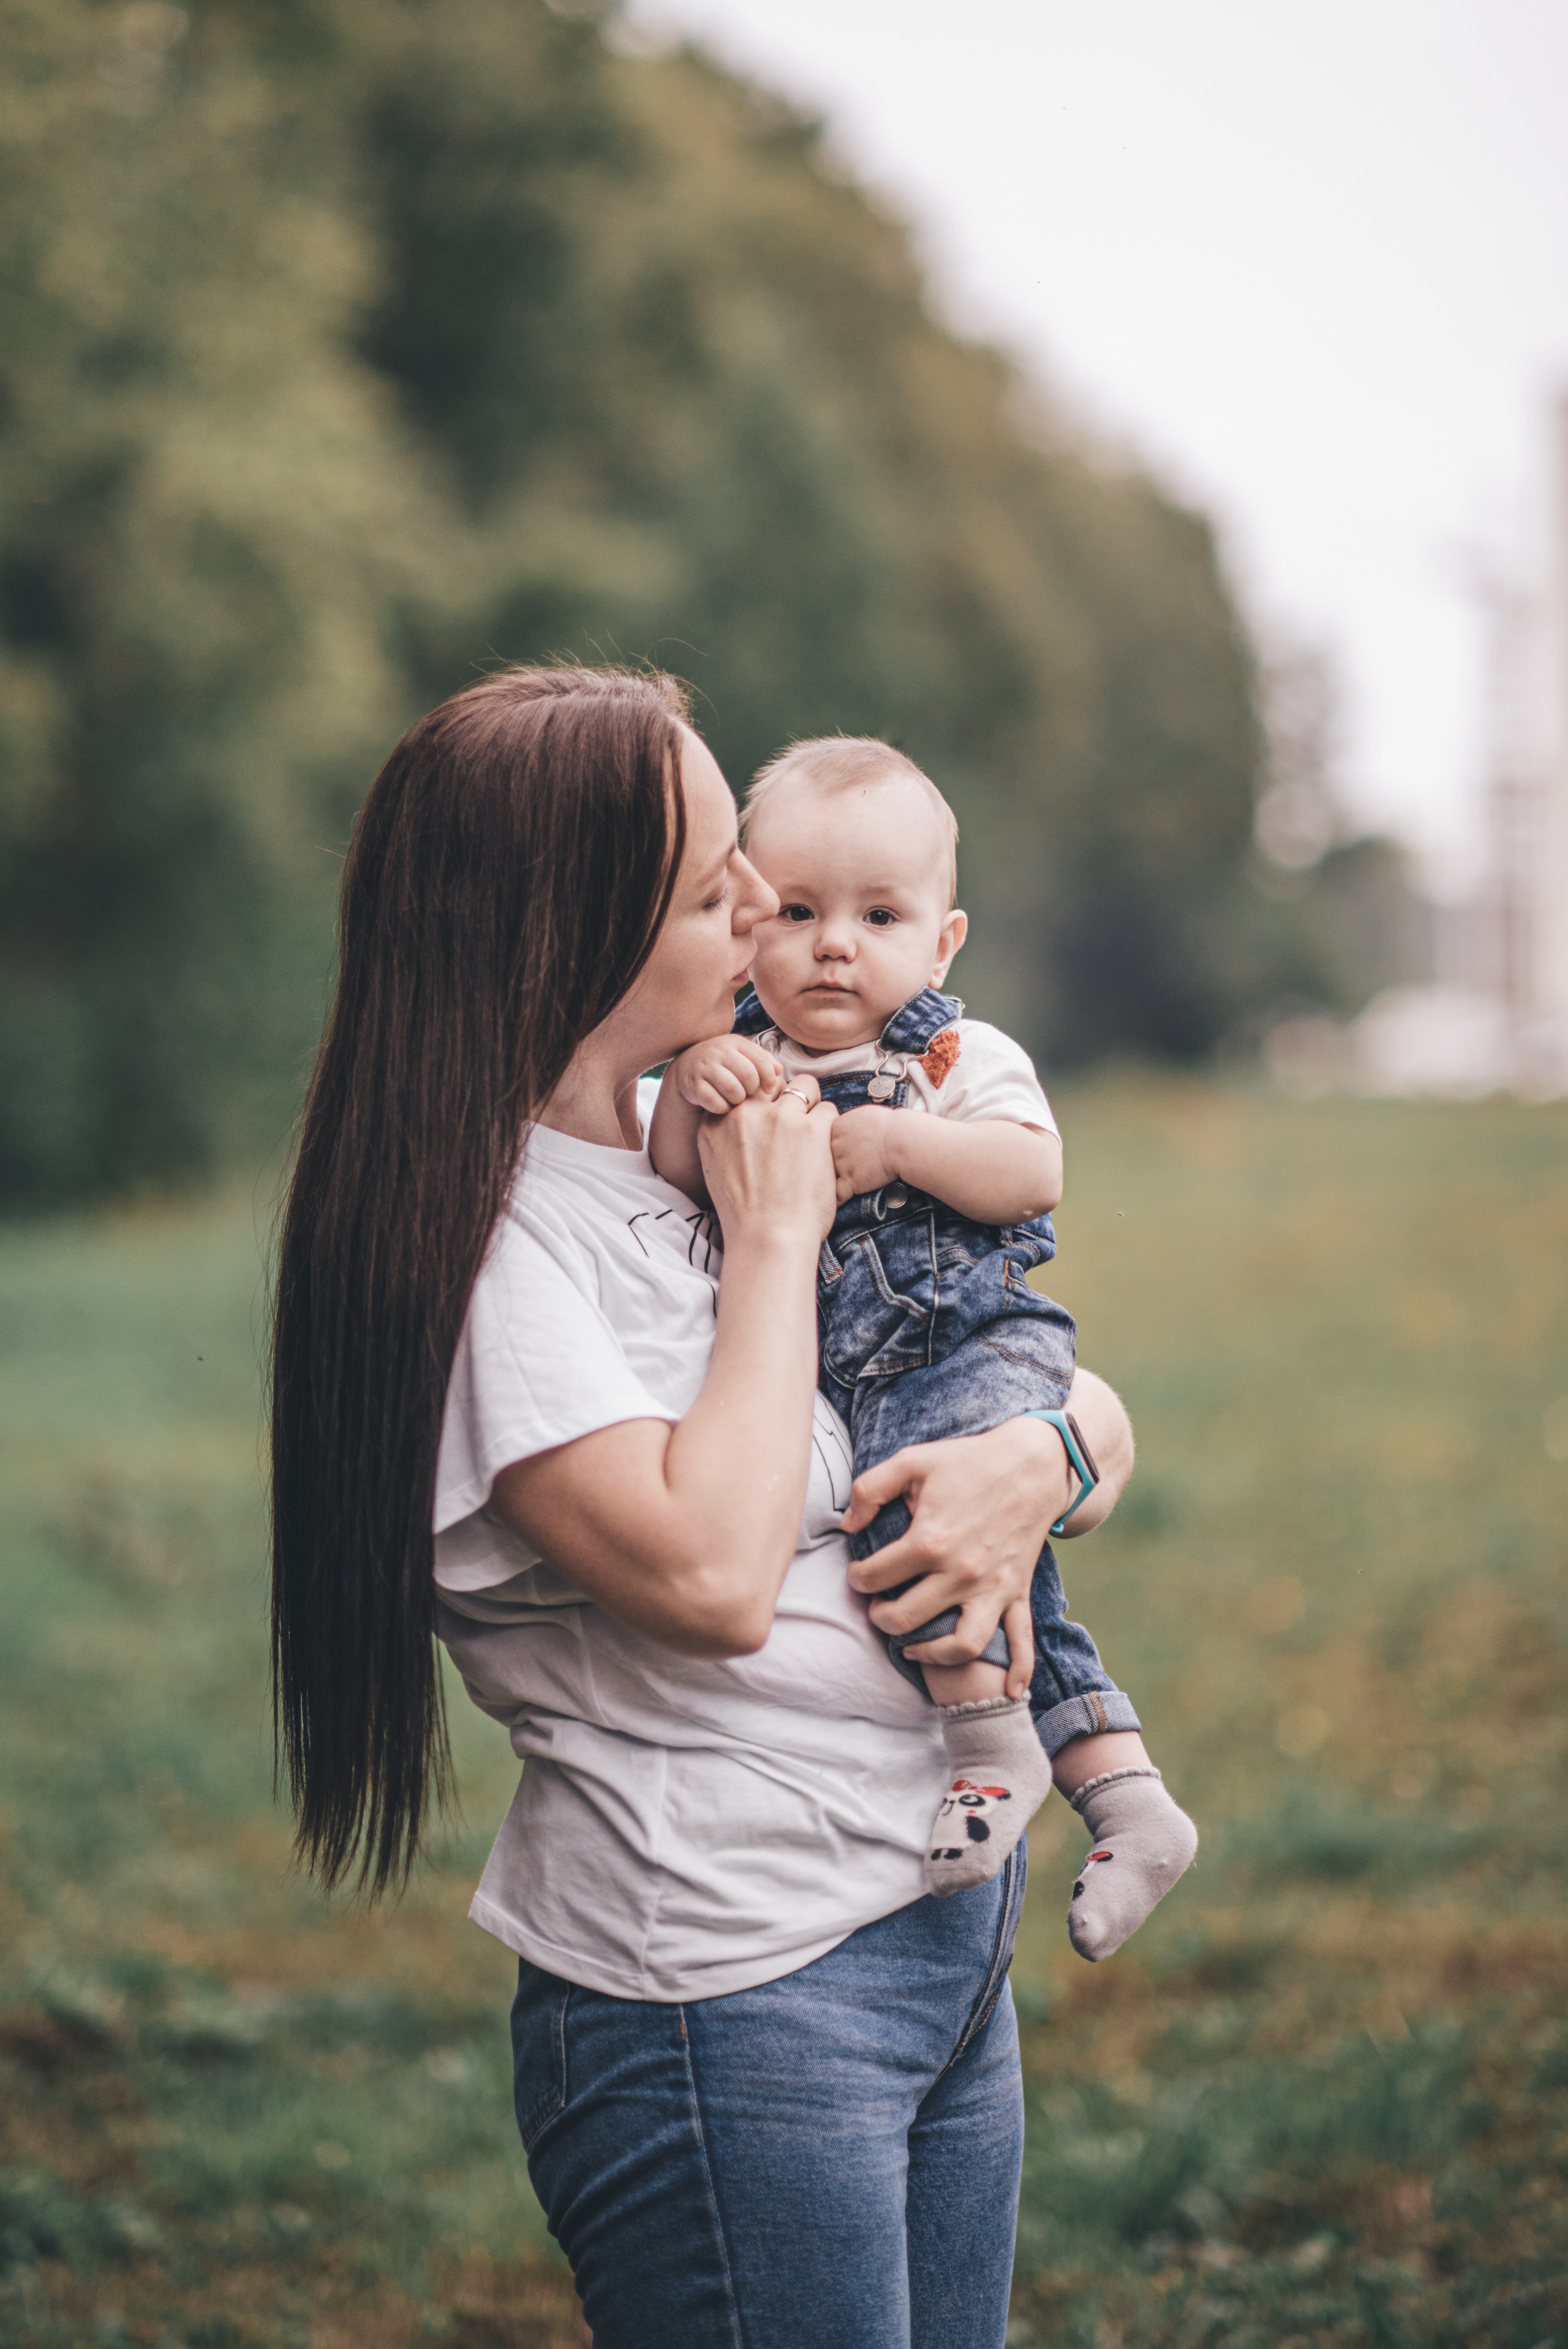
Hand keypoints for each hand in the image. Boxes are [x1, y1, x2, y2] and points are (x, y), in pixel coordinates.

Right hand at [671, 1034, 782, 1114]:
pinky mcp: (693, 1085)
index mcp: (735, 1042)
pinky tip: (722, 1105)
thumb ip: (763, 1060)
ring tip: (735, 1099)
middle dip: (752, 1090)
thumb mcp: (742, 1055)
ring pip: (733, 1090)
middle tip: (748, 1094)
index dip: (769, 1078)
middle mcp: (718, 1051)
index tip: (769, 1090)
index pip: (761, 1060)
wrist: (687, 1067)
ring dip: (738, 1100)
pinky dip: (723, 1108)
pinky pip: (716, 1102)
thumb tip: (779, 1070)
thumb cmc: (724, 1064)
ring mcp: (704, 1067)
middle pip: (749, 1076)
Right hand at [698, 1078, 837, 1246]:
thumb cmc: (745, 1216)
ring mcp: (779, 1117)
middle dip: (785, 1098)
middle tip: (794, 1128)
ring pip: (804, 1086)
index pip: (743, 1090)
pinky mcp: (812, 1128)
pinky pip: (827, 1109)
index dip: (760, 1103)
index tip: (768, 1123)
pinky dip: (829, 1126)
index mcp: (716, 1122)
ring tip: (812, 1136)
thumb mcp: (716, 1169)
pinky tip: (824, 1150)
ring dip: (810, 1106)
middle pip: (772, 1082)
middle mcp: (744, 1112)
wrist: (768, 1240)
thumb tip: (743, 1124)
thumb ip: (726, 1138)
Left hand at [830, 1103, 903, 1202]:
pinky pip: (837, 1196)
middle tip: (832, 1172)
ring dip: (829, 1183)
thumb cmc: (889, 1125)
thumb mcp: (863, 1115)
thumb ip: (848, 1123)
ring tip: (829, 1190)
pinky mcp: (850, 1182)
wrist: (901, 1140)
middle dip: (827, 1165)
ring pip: (827, 1177)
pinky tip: (834, 1204)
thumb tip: (847, 1127)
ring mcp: (840, 1165)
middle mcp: (833, 1146)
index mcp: (835, 1128)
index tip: (837, 1155)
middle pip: (823, 1158)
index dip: (832, 1149)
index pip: (824, 1140)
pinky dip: (837, 1200)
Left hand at [841, 1418, 1078, 1690]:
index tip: (858, 1574)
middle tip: (875, 1606)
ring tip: (911, 1645)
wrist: (1033, 1463)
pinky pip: (1022, 1640)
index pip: (877, 1576)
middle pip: (907, 1618)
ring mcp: (992, 1588)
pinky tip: (1010, 1692)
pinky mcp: (1017, 1592)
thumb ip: (870, 1489)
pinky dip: (1019, 1671)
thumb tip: (848, 1525)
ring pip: (960, 1645)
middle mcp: (961, 1573)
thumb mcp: (912, 1460)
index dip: (858, 1578)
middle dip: (881, 1617)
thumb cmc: (969, 1460)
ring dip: (931, 1653)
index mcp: (931, 1541)